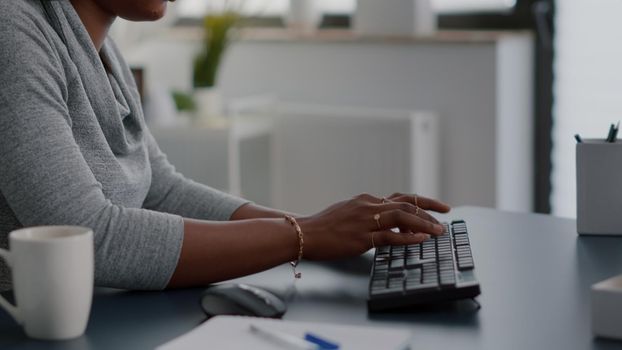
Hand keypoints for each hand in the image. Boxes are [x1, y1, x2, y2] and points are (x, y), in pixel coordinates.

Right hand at [298, 193, 450, 260]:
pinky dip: (408, 236)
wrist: (305, 233)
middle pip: (406, 204)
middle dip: (429, 209)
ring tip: (439, 230)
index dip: (420, 203)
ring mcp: (366, 221)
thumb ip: (366, 212)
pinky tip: (421, 238)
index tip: (435, 207)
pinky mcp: (362, 237)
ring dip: (424, 223)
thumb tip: (383, 218)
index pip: (400, 198)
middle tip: (446, 215)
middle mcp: (369, 205)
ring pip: (402, 217)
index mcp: (367, 200)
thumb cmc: (324, 226)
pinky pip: (390, 236)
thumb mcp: (348, 211)